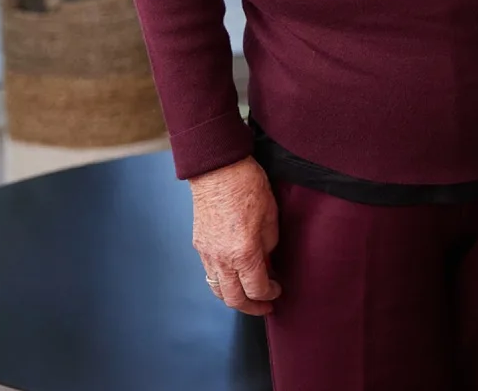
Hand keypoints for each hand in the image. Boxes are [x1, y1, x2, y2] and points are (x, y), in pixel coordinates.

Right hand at [187, 157, 281, 314]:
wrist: (218, 168)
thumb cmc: (247, 186)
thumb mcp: (271, 216)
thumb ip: (269, 246)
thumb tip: (267, 262)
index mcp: (243, 253)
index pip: (257, 289)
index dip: (270, 295)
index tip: (278, 291)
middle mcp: (222, 258)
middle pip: (234, 299)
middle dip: (252, 307)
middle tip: (265, 306)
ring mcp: (207, 253)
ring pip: (218, 290)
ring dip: (234, 297)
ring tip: (248, 295)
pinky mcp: (199, 245)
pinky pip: (209, 274)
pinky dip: (222, 282)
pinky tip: (234, 275)